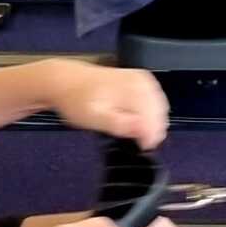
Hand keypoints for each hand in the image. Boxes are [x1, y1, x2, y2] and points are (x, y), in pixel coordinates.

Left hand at [39, 59, 169, 146]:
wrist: (65, 81)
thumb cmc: (76, 100)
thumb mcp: (95, 119)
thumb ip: (121, 125)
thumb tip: (144, 132)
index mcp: (133, 89)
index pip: (155, 119)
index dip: (150, 137)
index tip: (143, 147)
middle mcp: (141, 81)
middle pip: (160, 113)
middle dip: (153, 129)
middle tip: (140, 142)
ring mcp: (142, 79)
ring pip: (160, 107)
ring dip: (153, 122)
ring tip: (138, 133)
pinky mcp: (141, 80)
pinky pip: (154, 100)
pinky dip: (150, 113)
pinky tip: (139, 120)